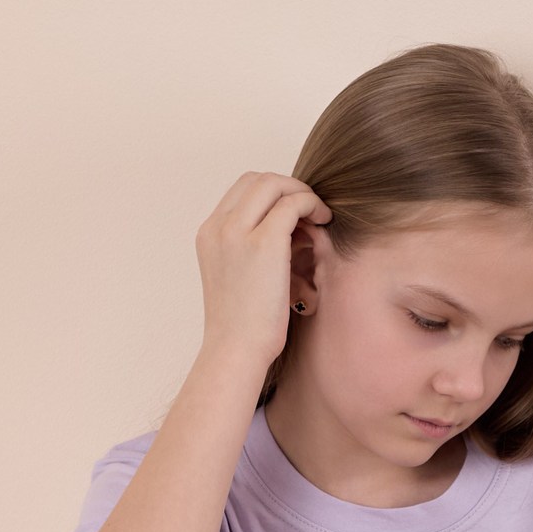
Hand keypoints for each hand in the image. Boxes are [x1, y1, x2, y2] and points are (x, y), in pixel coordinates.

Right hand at [196, 170, 331, 370]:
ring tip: (319, 214)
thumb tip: (285, 234)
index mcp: (208, 234)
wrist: (235, 352)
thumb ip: (248, 250)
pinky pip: (292, 203)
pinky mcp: (264, 242)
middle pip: (256, 179)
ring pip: (274, 184)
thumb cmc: (242, 328)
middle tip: (309, 208)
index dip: (270, 193)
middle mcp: (219, 227)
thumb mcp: (236, 279)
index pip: (240, 190)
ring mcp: (237, 231)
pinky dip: (311, 205)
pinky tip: (324, 221)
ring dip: (301, 192)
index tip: (291, 212)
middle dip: (287, 187)